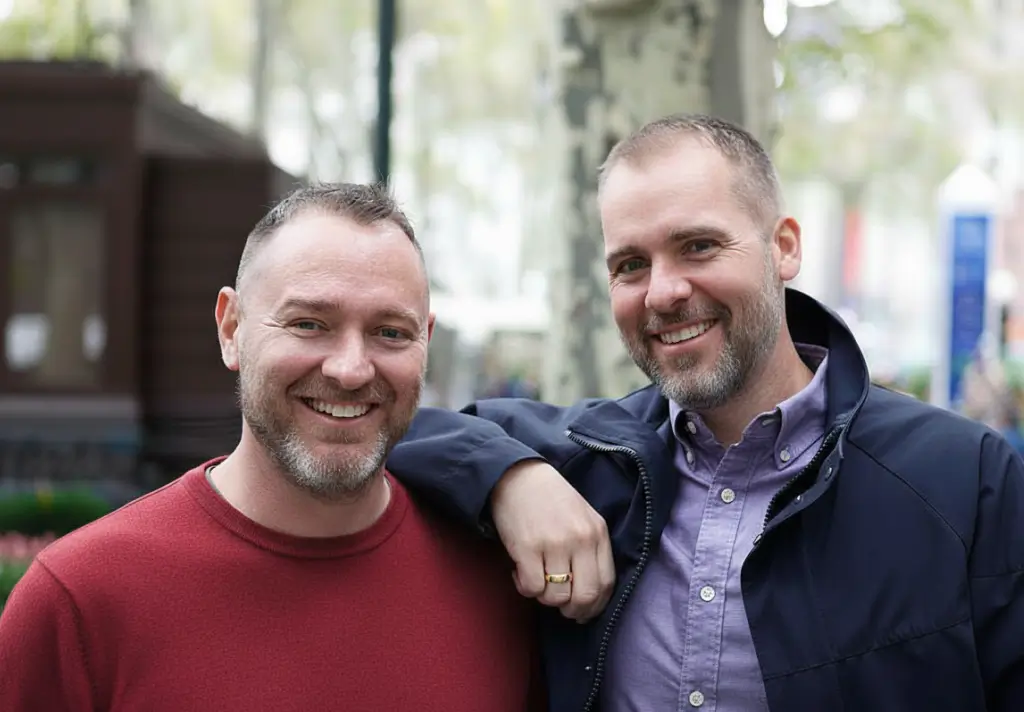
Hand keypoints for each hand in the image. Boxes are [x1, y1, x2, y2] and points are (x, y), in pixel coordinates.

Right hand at [490, 459, 614, 621]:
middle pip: (584, 596)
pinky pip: (532, 588)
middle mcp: (580, 539)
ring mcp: (554, 544)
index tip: (583, 612)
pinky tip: (520, 572)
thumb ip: (591, 549)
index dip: (595, 606)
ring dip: (545, 598)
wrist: (518, 475)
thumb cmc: (551, 499)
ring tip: (536, 580)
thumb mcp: (583, 517)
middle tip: (561, 608)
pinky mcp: (527, 547)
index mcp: (597, 532)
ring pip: (556, 596)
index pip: (606, 583)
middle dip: (572, 611)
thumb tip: (589, 594)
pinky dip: (524, 587)